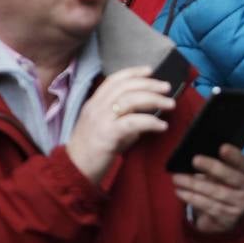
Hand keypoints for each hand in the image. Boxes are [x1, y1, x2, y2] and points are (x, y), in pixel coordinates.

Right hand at [66, 67, 174, 184]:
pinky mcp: (107, 135)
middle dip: (149, 84)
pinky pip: (133, 122)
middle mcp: (96, 108)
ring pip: (130, 100)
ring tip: (170, 104)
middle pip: (126, 87)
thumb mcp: (104, 128)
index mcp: (93, 104)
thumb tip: (145, 114)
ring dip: (154, 99)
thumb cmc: (91, 152)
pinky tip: (162, 126)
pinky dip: (150, 122)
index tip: (150, 70)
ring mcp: (100, 120)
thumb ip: (122, 118)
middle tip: (167, 87)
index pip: (113, 80)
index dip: (133, 72)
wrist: (73, 171)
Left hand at [173, 143, 243, 232]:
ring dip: (194, 185)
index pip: (241, 161)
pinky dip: (192, 198)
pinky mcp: (226, 217)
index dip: (233, 155)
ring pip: (216, 192)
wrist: (228, 216)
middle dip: (212, 167)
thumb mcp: (223, 176)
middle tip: (195, 160)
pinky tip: (181, 192)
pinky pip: (208, 206)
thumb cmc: (222, 187)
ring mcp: (237, 204)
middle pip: (229, 176)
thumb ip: (214, 167)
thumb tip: (196, 159)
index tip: (222, 147)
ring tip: (178, 178)